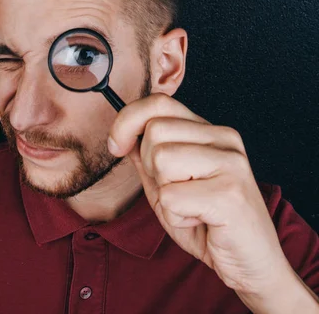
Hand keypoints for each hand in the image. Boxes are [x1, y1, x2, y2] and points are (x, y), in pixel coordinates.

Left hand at [107, 93, 290, 295]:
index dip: (127, 121)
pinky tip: (200, 221)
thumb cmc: (209, 224)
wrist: (252, 265)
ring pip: (161, 159)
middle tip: (177, 193)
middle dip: (151, 168)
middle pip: (155, 131)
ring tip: (190, 207)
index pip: (159, 103)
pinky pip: (171, 197)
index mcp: (211, 132)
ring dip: (165, 194)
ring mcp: (230, 163)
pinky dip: (176, 217)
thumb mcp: (169, 185)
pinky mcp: (230, 193)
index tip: (116, 146)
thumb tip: (122, 134)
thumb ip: (148, 157)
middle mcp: (225, 138)